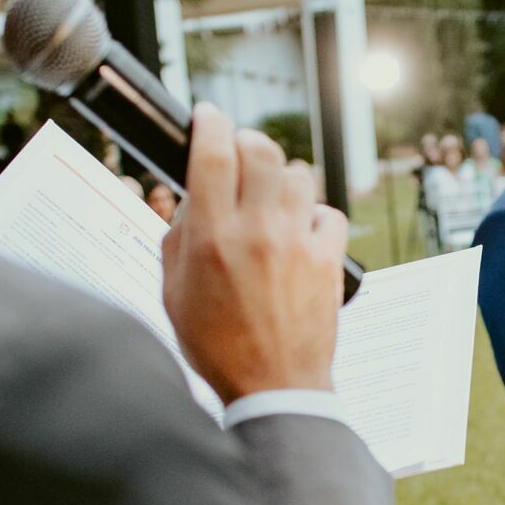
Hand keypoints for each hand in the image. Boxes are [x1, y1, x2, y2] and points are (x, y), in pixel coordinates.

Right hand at [162, 103, 346, 403]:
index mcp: (213, 238)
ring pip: (298, 174)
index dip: (210, 123)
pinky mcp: (330, 259)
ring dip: (281, 179)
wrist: (274, 387)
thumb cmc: (218, 346)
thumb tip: (193, 197)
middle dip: (247, 143)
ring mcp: (299, 243)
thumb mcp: (174, 292)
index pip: (214, 153)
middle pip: (261, 150)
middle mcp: (258, 232)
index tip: (207, 117)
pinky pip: (329, 211)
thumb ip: (178, 238)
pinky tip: (300, 232)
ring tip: (269, 201)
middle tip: (239, 155)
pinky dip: (314, 214)